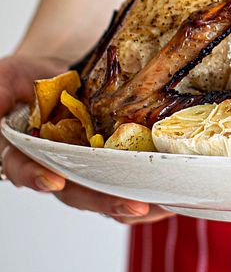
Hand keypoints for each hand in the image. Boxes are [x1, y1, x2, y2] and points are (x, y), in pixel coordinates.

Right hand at [0, 53, 170, 223]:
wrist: (63, 67)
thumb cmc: (30, 76)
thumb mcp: (8, 77)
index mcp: (23, 152)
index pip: (24, 169)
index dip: (36, 176)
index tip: (53, 179)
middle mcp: (56, 166)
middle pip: (77, 190)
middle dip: (104, 199)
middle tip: (132, 204)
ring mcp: (86, 168)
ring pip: (107, 193)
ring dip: (134, 202)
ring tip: (162, 204)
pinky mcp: (112, 163)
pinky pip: (128, 185)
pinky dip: (151, 192)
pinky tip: (174, 196)